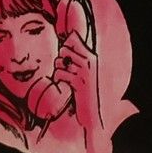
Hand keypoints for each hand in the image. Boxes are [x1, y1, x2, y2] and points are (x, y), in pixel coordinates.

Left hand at [53, 0, 100, 137]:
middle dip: (60, 59)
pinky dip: (59, 79)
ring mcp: (84, 72)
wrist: (93, 114)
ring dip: (58, 70)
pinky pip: (60, 74)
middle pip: (65, 49)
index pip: (74, 39)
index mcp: (92, 57)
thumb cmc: (86, 92)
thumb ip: (78, 57)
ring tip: (65, 79)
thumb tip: (69, 38)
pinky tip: (65, 86)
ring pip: (61, 61)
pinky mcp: (78, 82)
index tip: (65, 49)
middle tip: (65, 70)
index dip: (66, 43)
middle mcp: (90, 62)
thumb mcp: (85, 73)